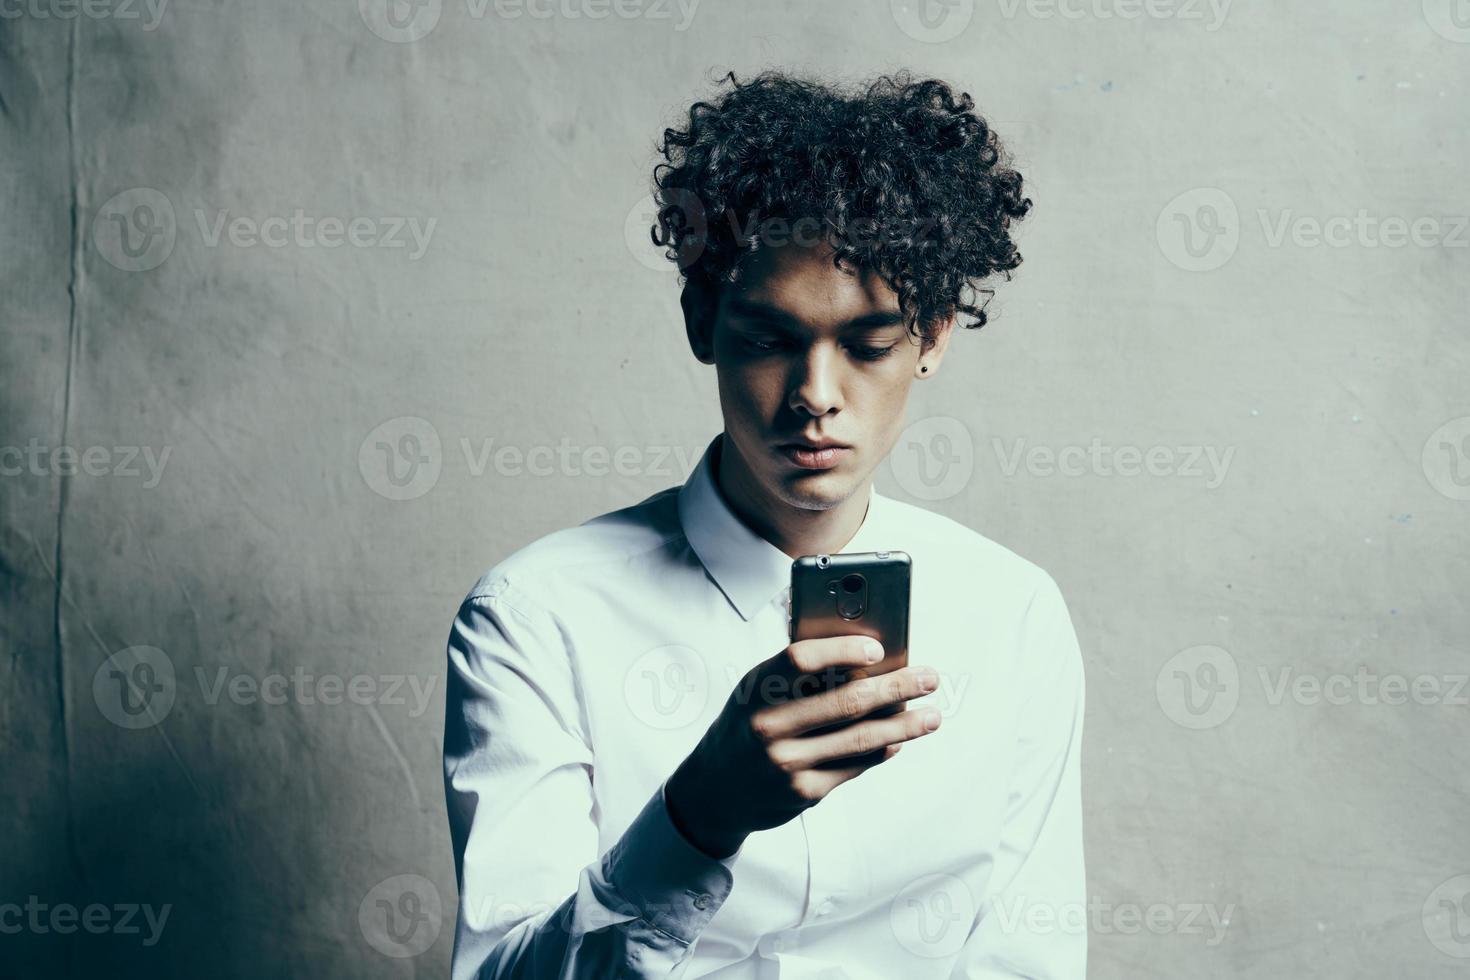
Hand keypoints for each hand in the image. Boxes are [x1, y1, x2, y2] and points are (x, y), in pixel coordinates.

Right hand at [664, 635, 941, 858]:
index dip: (842, 650)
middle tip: (929, 677)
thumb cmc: (745, 727)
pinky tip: (900, 740)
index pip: (801, 659)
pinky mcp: (804, 792)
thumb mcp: (755, 693)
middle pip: (846, 700)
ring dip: (904, 725)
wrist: (714, 789)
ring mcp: (787, 762)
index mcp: (755, 690)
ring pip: (861, 738)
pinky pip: (855, 766)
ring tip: (932, 715)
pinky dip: (883, 750)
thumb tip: (865, 660)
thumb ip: (797, 677)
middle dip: (896, 687)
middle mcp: (769, 726)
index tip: (878, 648)